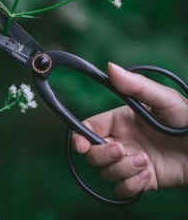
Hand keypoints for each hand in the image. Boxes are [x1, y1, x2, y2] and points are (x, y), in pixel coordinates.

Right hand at [72, 63, 187, 197]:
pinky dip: (131, 185)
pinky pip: (122, 189)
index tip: (80, 145)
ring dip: (123, 170)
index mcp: (120, 121)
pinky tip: (148, 175)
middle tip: (123, 150)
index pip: (89, 128)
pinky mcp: (140, 180)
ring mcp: (129, 161)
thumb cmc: (187, 120)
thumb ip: (136, 85)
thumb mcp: (164, 100)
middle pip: (93, 153)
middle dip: (103, 155)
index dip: (79, 137)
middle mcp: (120, 140)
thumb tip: (110, 67)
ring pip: (106, 172)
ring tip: (146, 162)